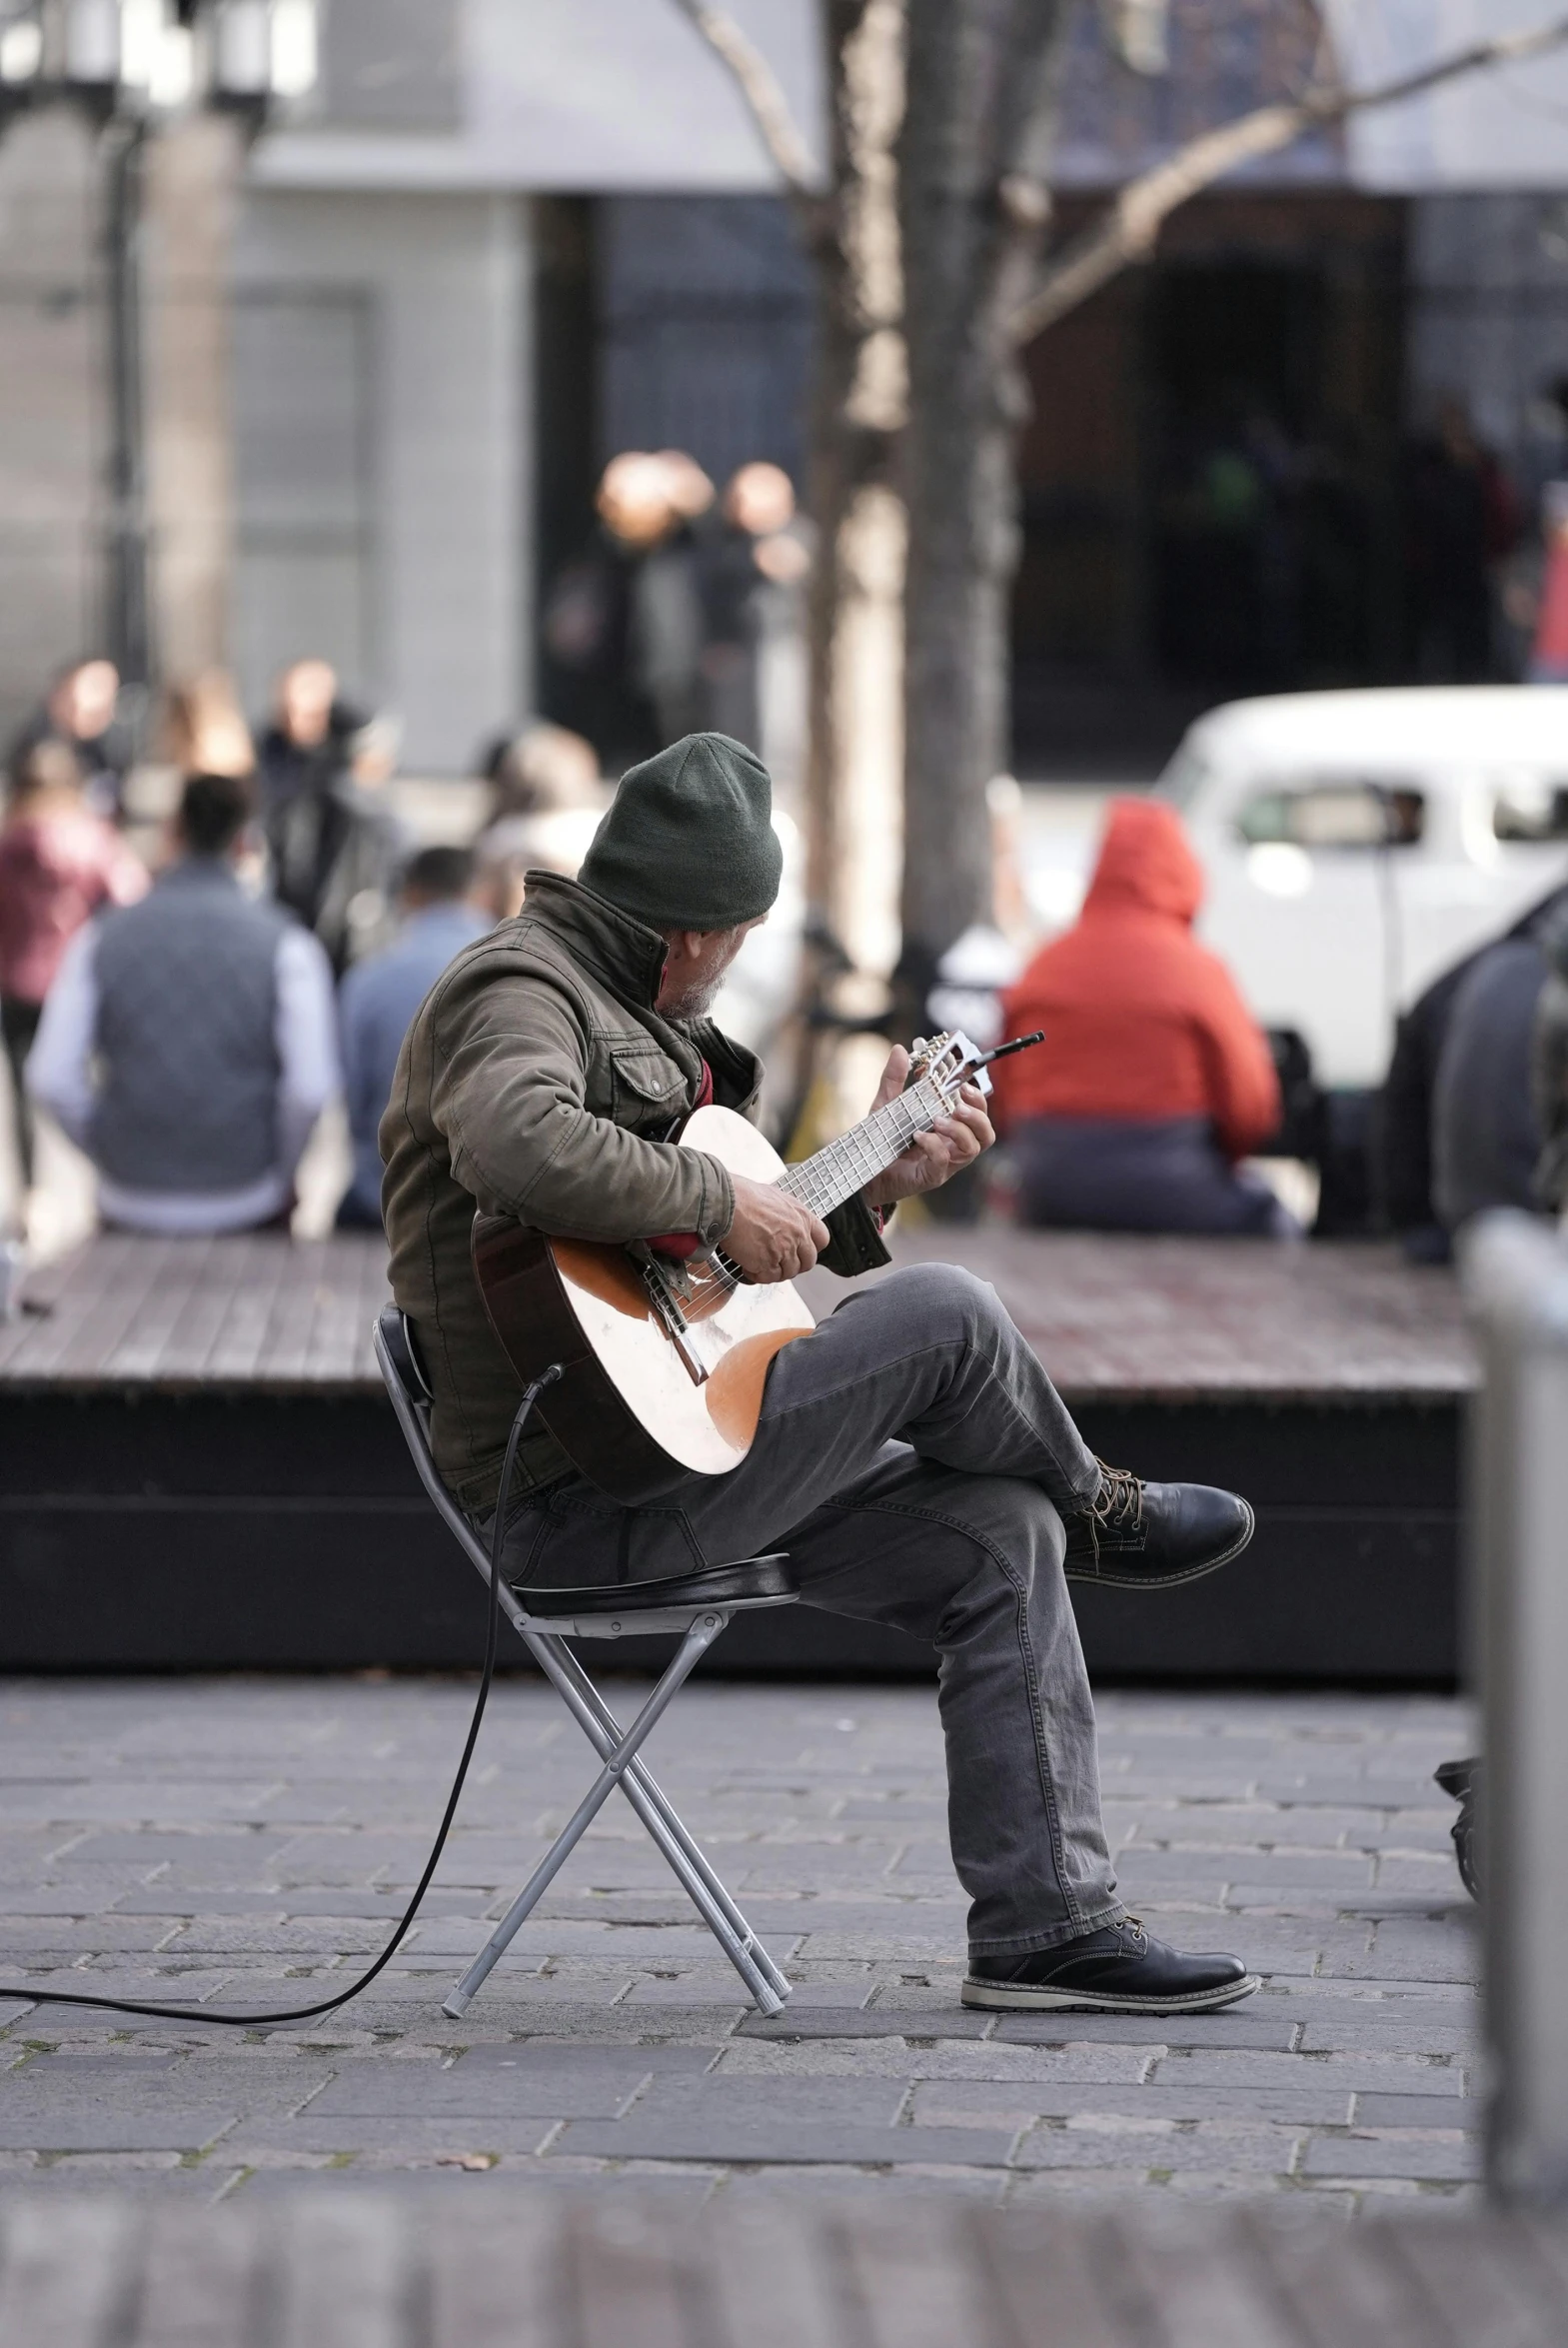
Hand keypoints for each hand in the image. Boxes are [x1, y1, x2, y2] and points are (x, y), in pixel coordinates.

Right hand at [722, 1174, 829, 1282]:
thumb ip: (784, 1214)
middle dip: (794, 1265)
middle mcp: (797, 1235)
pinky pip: (767, 1278)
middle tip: (779, 1263)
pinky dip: (757, 1275)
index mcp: (802, 1217)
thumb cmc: (743, 1196)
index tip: (802, 1251)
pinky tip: (748, 1266)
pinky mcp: (767, 1263)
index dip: (811, 1248)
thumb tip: (780, 1221)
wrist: (727, 1203)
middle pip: (807, 1262)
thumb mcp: (775, 1198)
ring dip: (774, 1271)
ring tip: (759, 1263)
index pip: (822, 1239)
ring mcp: (784, 1251)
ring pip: (787, 1273)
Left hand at [860, 1045, 994, 1210]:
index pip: (979, 1114)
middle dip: (978, 1116)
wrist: (863, 1168)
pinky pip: (944, 1162)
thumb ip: (894, 1079)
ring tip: (938, 1120)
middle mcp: (953, 1146)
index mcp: (950, 1127)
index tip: (965, 1086)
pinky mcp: (931, 1176)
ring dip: (959, 1131)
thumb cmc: (882, 1138)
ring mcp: (945, 1163)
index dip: (979, 1100)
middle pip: (986, 1134)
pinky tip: (919, 1136)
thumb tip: (900, 1049)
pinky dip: (935, 1146)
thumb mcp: (886, 1104)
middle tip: (958, 1105)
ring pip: (973, 1148)